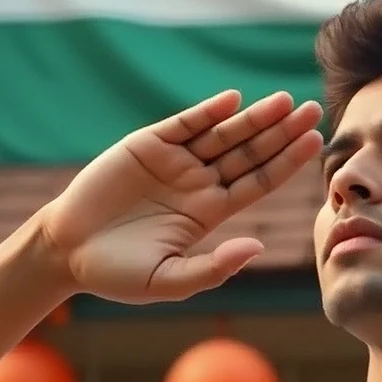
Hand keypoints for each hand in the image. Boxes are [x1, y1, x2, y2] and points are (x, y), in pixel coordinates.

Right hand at [37, 89, 323, 304]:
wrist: (66, 253)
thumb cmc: (118, 274)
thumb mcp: (169, 281)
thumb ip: (214, 267)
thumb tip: (258, 246)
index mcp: (210, 212)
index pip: (258, 182)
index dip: (286, 163)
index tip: (315, 143)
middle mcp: (198, 182)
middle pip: (249, 153)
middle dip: (281, 132)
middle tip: (314, 110)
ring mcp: (174, 161)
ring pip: (223, 135)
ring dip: (254, 118)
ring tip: (284, 101)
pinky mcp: (146, 145)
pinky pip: (184, 124)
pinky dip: (207, 112)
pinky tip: (233, 101)